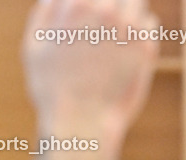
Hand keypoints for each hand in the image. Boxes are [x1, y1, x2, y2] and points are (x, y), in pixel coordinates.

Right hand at [24, 0, 158, 137]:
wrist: (82, 122)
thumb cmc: (53, 89)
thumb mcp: (34, 46)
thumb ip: (46, 11)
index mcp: (75, 4)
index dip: (91, 0)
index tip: (93, 8)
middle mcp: (104, 11)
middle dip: (112, 2)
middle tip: (108, 18)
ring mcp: (128, 28)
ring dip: (129, 8)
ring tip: (120, 27)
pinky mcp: (147, 47)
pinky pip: (150, 22)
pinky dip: (142, 28)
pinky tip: (130, 44)